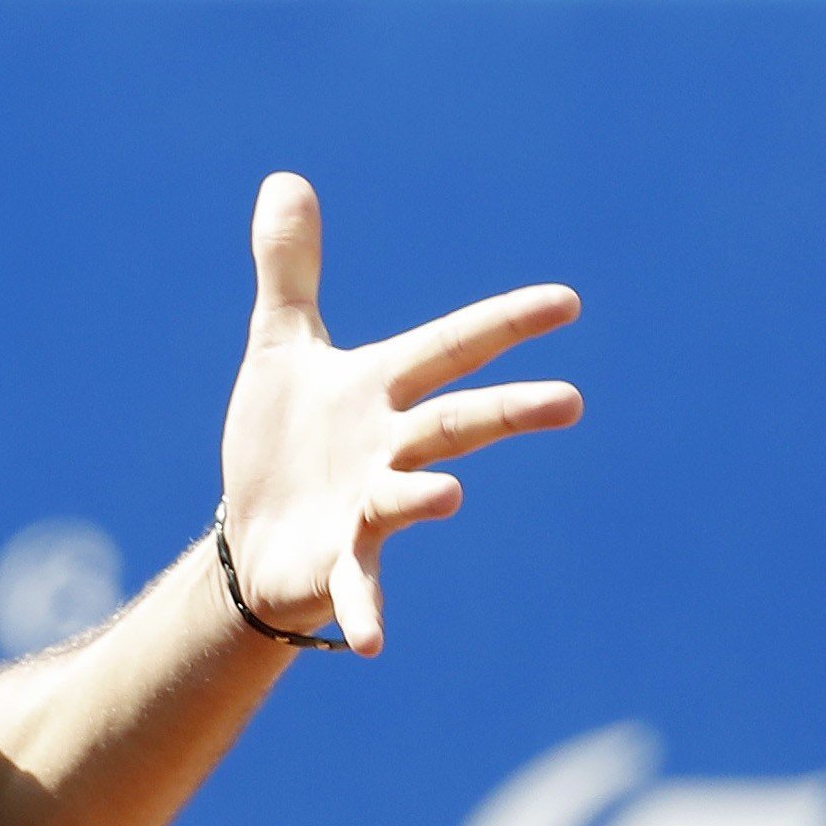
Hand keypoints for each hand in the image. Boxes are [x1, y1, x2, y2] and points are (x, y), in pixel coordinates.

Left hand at [217, 173, 582, 655]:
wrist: (254, 533)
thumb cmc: (283, 442)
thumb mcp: (281, 349)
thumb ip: (290, 272)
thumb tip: (283, 180)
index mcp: (382, 391)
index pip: (451, 348)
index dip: (503, 324)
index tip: (565, 302)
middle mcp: (389, 449)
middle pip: (454, 422)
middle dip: (507, 411)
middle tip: (571, 402)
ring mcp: (369, 508)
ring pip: (407, 498)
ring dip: (423, 496)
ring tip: (447, 495)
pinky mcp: (338, 564)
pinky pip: (358, 589)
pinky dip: (366, 614)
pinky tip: (371, 645)